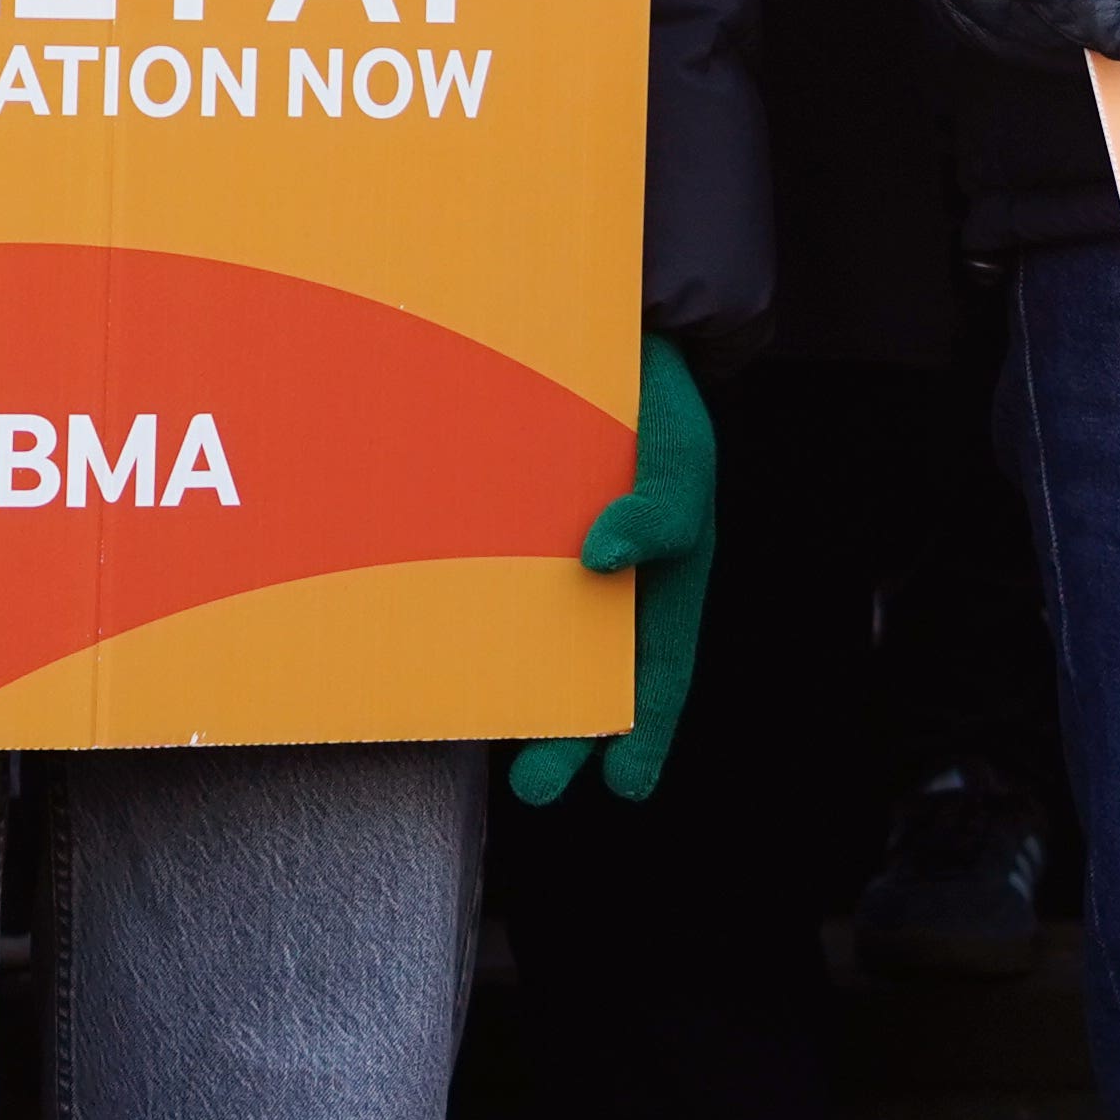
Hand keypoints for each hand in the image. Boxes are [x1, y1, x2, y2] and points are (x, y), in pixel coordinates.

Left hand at [509, 337, 718, 808]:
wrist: (609, 334)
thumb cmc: (660, 403)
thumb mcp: (681, 455)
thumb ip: (661, 509)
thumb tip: (604, 558)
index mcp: (665, 580)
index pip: (661, 672)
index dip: (646, 732)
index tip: (623, 785)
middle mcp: (606, 579)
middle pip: (590, 670)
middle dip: (568, 731)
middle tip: (536, 784)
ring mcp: (547, 554)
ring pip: (531, 633)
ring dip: (512, 684)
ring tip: (481, 733)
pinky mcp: (497, 524)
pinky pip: (482, 577)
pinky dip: (466, 612)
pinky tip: (438, 642)